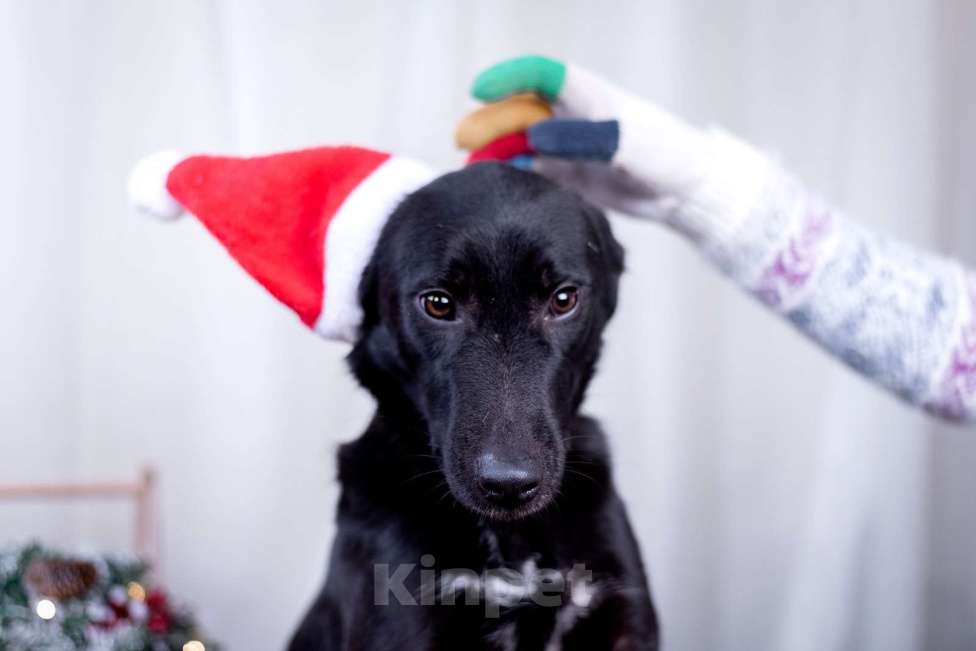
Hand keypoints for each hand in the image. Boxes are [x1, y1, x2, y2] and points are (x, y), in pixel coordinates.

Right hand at [456, 55, 716, 219]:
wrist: (686, 190)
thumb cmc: (665, 154)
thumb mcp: (625, 143)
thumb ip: (580, 139)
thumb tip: (533, 138)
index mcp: (587, 95)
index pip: (540, 76)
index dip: (508, 78)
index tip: (479, 90)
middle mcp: (572, 116)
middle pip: (522, 111)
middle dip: (491, 122)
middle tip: (463, 140)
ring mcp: (568, 145)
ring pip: (522, 143)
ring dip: (497, 152)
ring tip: (471, 168)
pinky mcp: (570, 173)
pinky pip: (533, 170)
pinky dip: (513, 174)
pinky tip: (496, 185)